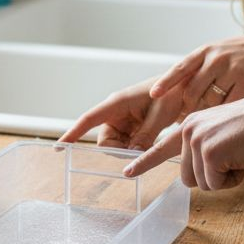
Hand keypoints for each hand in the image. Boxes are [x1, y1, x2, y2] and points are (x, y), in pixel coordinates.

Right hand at [59, 77, 184, 150]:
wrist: (184, 88)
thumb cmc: (172, 94)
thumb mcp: (161, 115)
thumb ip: (145, 135)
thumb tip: (132, 155)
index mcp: (117, 102)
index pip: (89, 119)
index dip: (73, 133)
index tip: (59, 147)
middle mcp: (115, 112)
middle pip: (105, 141)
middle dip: (119, 150)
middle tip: (142, 149)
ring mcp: (122, 120)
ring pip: (116, 145)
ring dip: (130, 150)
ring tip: (150, 140)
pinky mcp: (129, 127)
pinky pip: (125, 144)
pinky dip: (135, 148)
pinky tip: (149, 141)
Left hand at [122, 92, 243, 189]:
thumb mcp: (223, 135)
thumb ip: (205, 149)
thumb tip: (195, 176)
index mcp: (192, 124)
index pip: (163, 146)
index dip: (145, 161)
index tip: (127, 172)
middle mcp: (189, 128)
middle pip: (187, 178)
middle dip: (213, 177)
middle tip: (233, 158)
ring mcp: (196, 139)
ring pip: (202, 183)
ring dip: (225, 178)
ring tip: (240, 154)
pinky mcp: (208, 151)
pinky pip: (215, 184)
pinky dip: (233, 179)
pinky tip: (243, 158)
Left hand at [150, 33, 243, 115]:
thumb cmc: (237, 59)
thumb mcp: (215, 57)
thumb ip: (196, 73)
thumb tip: (172, 98)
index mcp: (204, 51)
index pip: (180, 68)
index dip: (166, 82)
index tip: (153, 94)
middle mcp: (216, 57)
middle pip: (192, 91)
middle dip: (189, 108)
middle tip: (190, 118)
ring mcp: (232, 68)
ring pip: (210, 101)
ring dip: (209, 112)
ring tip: (215, 114)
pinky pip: (229, 105)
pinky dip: (225, 113)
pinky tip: (229, 116)